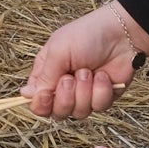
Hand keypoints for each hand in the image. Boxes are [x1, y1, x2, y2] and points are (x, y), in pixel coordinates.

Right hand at [24, 1, 148, 118]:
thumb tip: (26, 95)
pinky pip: (98, 107)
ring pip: (78, 113)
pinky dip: (101, 91)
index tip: (46, 95)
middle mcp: (63, 88)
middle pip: (56, 112)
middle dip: (65, 97)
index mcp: (47, 74)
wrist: (122, 35)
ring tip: (90, 71)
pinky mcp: (102, 98)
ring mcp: (84, 95)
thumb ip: (43, 78)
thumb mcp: (59, 52)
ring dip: (84, 91)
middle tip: (71, 77)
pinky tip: (104, 76)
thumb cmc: (87, 36)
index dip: (40, 104)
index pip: (36, 101)